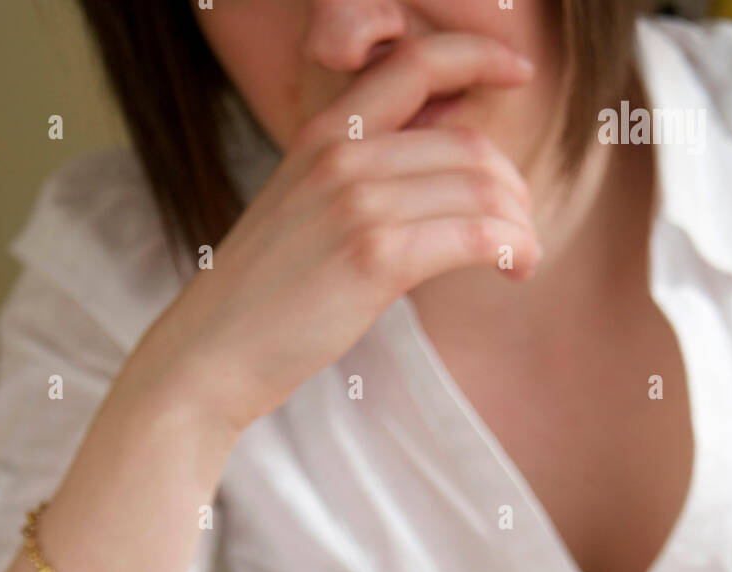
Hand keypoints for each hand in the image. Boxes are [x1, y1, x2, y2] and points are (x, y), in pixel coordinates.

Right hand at [122, 32, 540, 433]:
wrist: (209, 355)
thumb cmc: (260, 301)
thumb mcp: (301, 216)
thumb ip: (358, 184)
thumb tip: (434, 178)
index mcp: (321, 137)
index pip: (414, 64)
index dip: (477, 56)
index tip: (518, 72)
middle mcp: (341, 157)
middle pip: (467, 144)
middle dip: (512, 186)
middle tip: (519, 227)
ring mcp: (357, 204)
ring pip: (481, 190)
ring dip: (518, 225)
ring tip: (522, 257)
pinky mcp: (374, 258)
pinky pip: (474, 236)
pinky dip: (511, 249)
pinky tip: (516, 269)